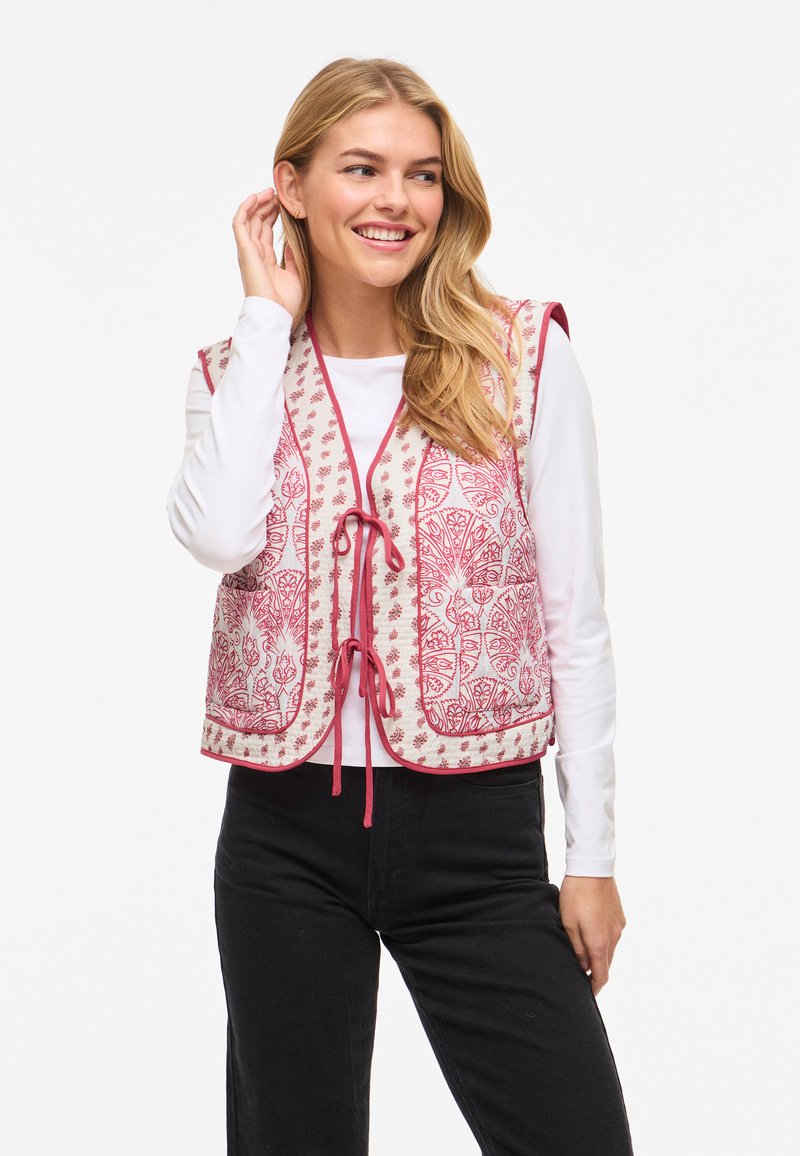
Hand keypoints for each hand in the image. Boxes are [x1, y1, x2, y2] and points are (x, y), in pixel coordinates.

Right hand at [231, 188, 302, 317]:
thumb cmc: (284, 302)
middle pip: (256, 223)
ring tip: (269, 191)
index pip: (265, 231)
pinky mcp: (245, 250)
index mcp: (265, 260)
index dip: (272, 216)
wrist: (276, 313)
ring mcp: (248, 251)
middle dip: (266, 206)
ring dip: (257, 203)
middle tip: (277, 193)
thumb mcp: (295, 275)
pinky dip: (245, 209)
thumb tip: (291, 243)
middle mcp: (254, 254)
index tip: (282, 204)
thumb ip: (292, 258)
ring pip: (248, 220)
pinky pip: (240, 224)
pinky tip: (255, 197)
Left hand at [558, 875, 626, 996]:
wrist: (592, 867)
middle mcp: (614, 937)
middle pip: (606, 964)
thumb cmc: (576, 894)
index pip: (602, 975)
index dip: (594, 987)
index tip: (587, 994)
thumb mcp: (569, 923)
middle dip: (595, 972)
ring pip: (610, 949)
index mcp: (599, 942)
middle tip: (580, 974)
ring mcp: (619, 926)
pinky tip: (591, 932)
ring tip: (583, 952)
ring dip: (599, 954)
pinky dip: (604, 940)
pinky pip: (613, 935)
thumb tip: (583, 966)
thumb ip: (577, 948)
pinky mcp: (620, 916)